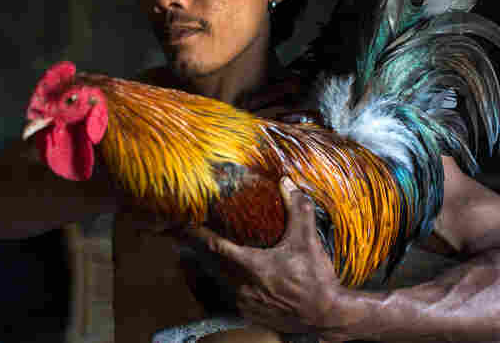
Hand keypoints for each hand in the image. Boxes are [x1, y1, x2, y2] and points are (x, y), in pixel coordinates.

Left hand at [180, 177, 345, 336]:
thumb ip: (298, 208)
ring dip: (199, 263)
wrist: (324, 317)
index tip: (179, 220)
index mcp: (251, 266)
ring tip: (186, 248)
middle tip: (175, 230)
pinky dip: (210, 281)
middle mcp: (240, 286)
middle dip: (190, 245)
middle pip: (205, 262)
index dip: (194, 233)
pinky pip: (219, 295)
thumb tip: (286, 182)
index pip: (213, 246)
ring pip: (211, 279)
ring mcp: (241, 302)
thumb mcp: (308, 240)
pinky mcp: (246, 313)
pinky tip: (208, 273)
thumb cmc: (315, 279)